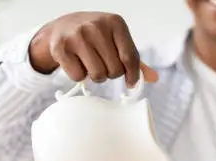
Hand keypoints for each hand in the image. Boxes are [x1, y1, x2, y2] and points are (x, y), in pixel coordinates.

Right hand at [29, 12, 158, 86]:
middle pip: (115, 71)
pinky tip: (76, 63)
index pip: (131, 58)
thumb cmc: (95, 37)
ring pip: (98, 76)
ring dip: (96, 76)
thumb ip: (133, 59)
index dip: (133, 75)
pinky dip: (79, 76)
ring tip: (91, 64)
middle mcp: (96, 26)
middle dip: (110, 73)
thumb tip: (154, 79)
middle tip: (103, 65)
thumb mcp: (116, 40)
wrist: (60, 28)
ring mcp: (77, 36)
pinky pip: (78, 77)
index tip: (131, 83)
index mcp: (115, 22)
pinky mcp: (61, 47)